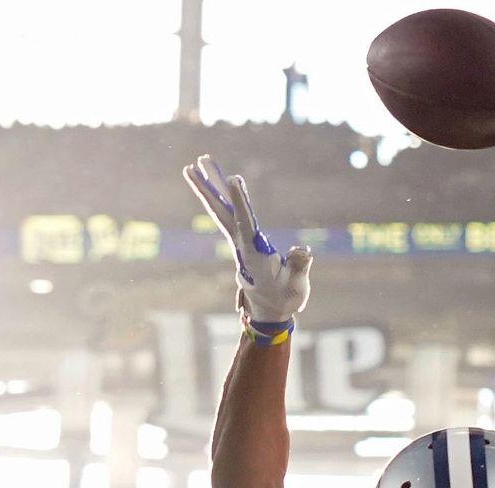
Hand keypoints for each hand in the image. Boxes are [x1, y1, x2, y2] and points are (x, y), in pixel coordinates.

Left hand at [184, 155, 311, 329]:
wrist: (269, 314)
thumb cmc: (285, 300)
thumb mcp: (297, 287)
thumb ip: (299, 267)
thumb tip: (302, 252)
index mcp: (254, 255)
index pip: (245, 223)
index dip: (240, 201)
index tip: (232, 178)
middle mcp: (241, 245)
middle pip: (220, 213)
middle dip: (207, 189)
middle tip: (192, 165)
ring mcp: (239, 242)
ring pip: (220, 211)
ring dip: (208, 188)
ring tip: (194, 166)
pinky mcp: (242, 242)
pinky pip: (228, 214)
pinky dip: (221, 198)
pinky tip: (216, 184)